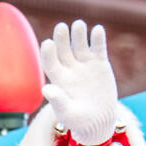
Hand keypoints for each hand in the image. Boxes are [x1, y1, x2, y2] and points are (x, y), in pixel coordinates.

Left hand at [41, 20, 119, 145]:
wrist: (98, 120)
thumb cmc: (78, 120)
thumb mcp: (67, 113)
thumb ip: (58, 101)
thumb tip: (46, 89)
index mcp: (58, 79)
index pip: (50, 62)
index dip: (48, 53)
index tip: (47, 43)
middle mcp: (69, 68)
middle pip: (63, 50)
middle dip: (62, 38)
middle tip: (61, 27)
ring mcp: (84, 64)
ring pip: (79, 45)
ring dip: (79, 34)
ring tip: (78, 24)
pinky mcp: (99, 63)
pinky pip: (98, 48)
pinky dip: (97, 39)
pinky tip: (97, 29)